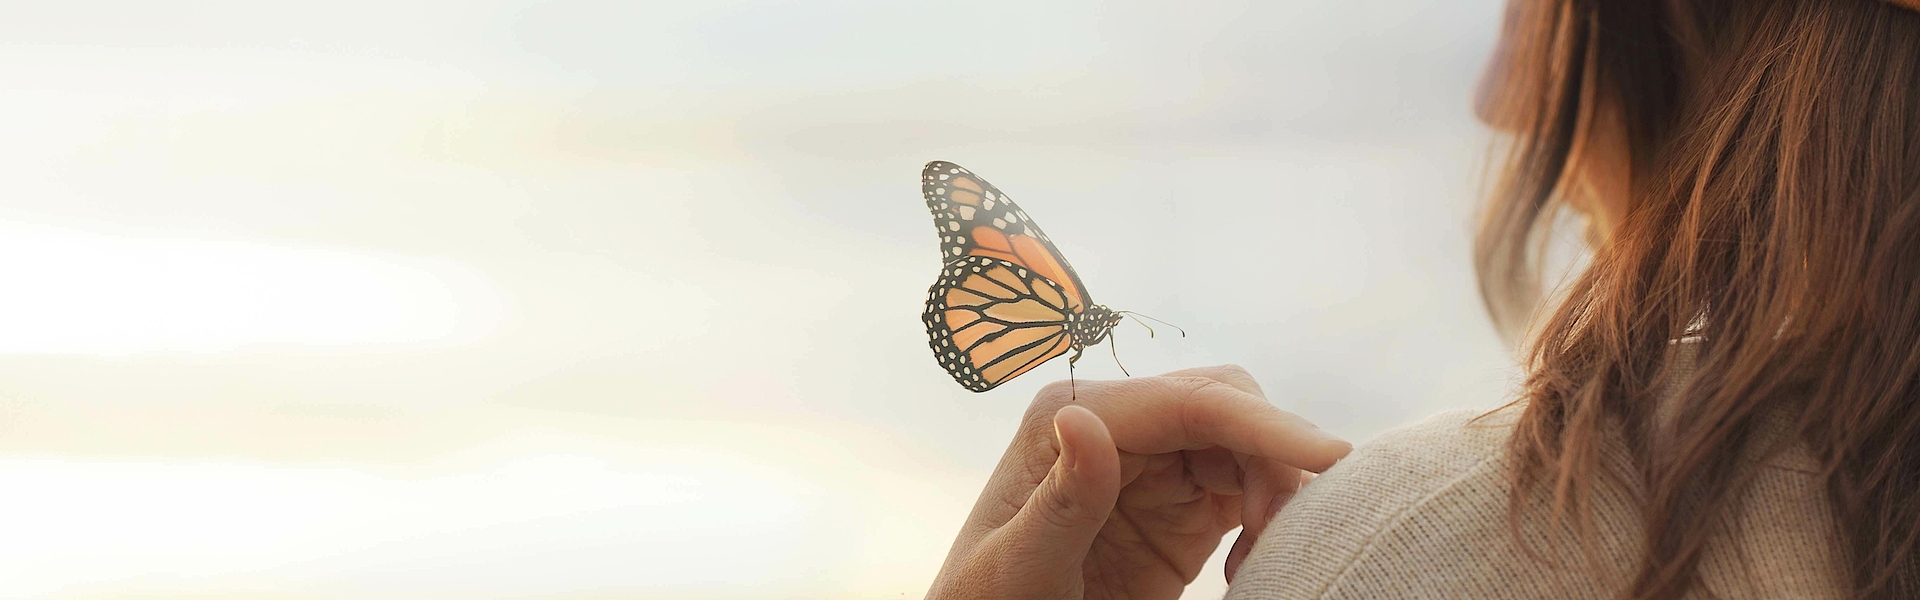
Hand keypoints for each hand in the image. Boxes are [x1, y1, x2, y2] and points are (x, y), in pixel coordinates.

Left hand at [927, 365, 1351, 599]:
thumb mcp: (1021, 566)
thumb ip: (1063, 499)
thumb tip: (1080, 417)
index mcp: (1070, 417)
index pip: (1186, 402)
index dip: (1263, 423)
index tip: (1330, 456)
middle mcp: (1115, 425)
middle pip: (1226, 406)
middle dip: (1272, 454)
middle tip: (1286, 529)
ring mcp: (1151, 464)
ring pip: (1244, 444)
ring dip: (1274, 489)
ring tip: (1260, 557)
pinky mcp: (1179, 505)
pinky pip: (1246, 486)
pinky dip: (1268, 517)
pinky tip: (1248, 564)